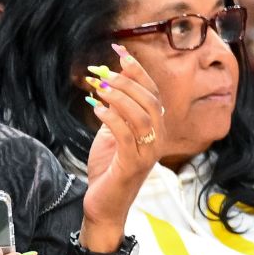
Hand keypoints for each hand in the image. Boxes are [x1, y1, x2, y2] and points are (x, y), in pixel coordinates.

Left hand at [82, 45, 164, 233]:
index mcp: (155, 128)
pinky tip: (96, 110)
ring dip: (119, 98)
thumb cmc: (108, 168)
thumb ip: (114, 110)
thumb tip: (105, 81)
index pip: (153, 92)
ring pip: (141, 116)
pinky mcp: (133, 165)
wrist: (104, 204)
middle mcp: (157, 138)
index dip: (138, 70)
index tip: (119, 50)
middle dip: (128, 82)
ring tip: (98, 88)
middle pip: (150, 101)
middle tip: (104, 73)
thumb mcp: (111, 133)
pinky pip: (126, 136)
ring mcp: (148, 153)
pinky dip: (111, 119)